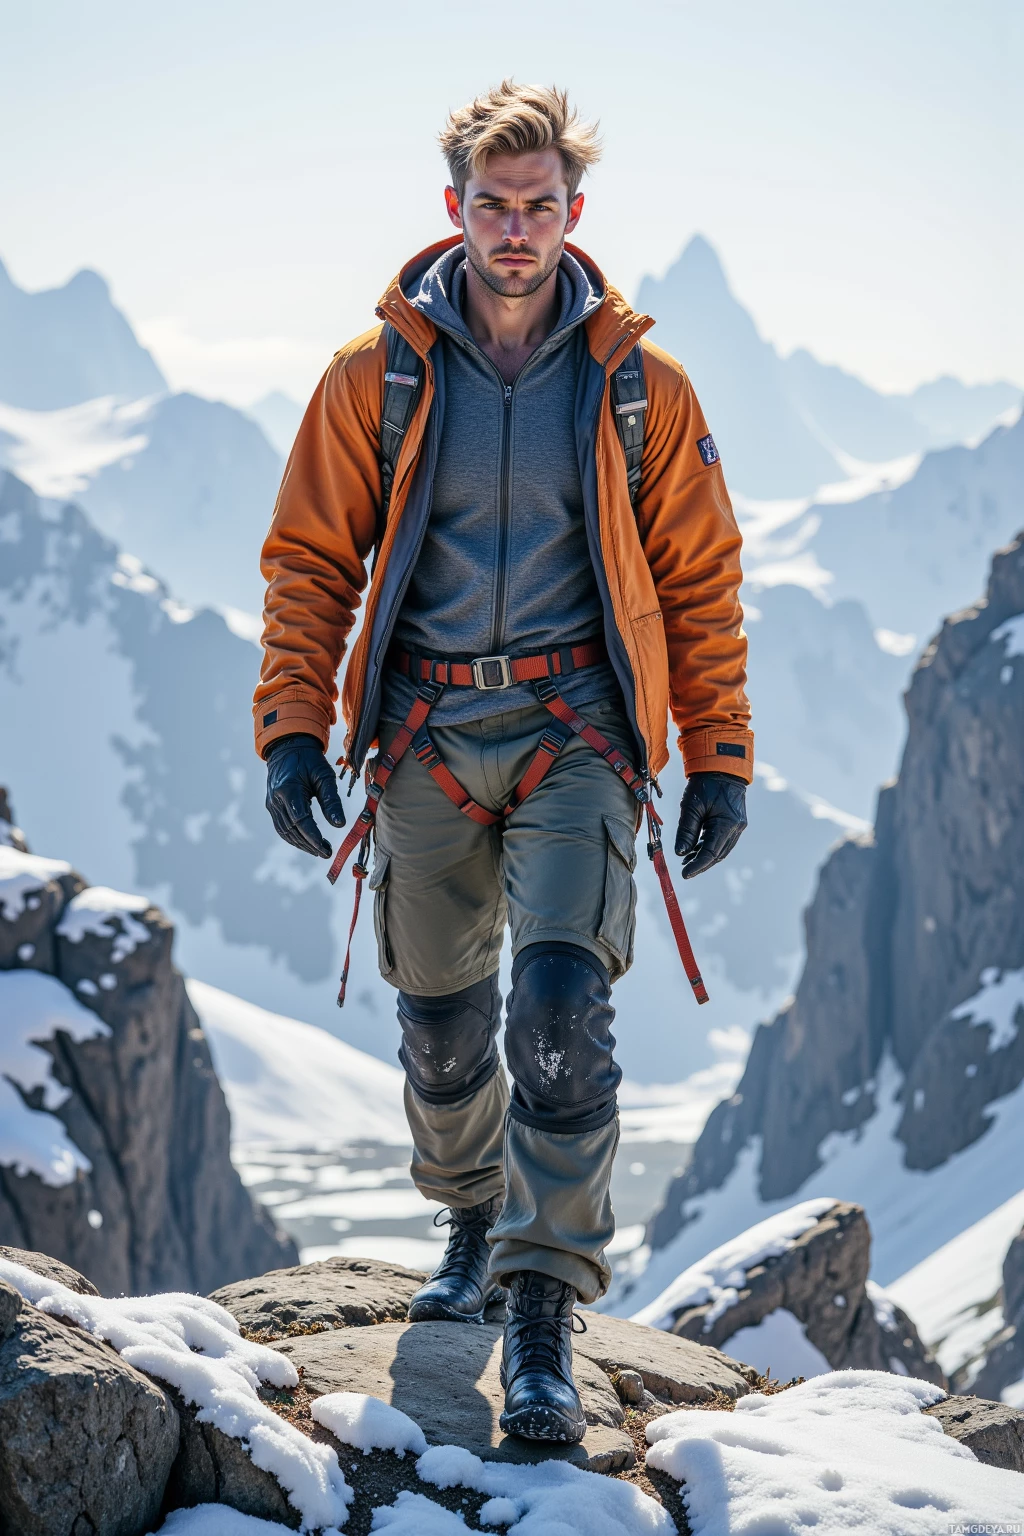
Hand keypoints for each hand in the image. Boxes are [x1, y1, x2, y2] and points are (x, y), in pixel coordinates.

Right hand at [265, 734, 345, 857]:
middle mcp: (276, 799)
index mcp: (288, 789)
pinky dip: (294, 838)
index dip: (312, 837)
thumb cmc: (309, 761)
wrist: (287, 747)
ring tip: (319, 850)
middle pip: (292, 829)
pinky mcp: (271, 806)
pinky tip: (307, 842)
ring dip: (302, 844)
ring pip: (285, 832)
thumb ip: (331, 800)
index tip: (326, 849)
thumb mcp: (324, 775)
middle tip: (326, 853)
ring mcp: (271, 804)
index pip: (300, 820)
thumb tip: (340, 824)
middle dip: (309, 844)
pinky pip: (281, 827)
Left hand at [675, 771, 746, 879]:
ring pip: (721, 849)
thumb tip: (680, 853)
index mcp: (727, 824)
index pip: (711, 852)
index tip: (685, 874)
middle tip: (685, 870)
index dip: (698, 865)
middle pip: (718, 854)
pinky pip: (722, 840)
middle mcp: (736, 828)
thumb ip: (686, 831)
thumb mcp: (691, 806)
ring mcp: (738, 826)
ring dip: (705, 856)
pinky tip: (696, 849)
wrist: (722, 765)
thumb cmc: (706, 783)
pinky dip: (709, 847)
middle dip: (701, 864)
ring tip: (687, 861)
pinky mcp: (734, 822)